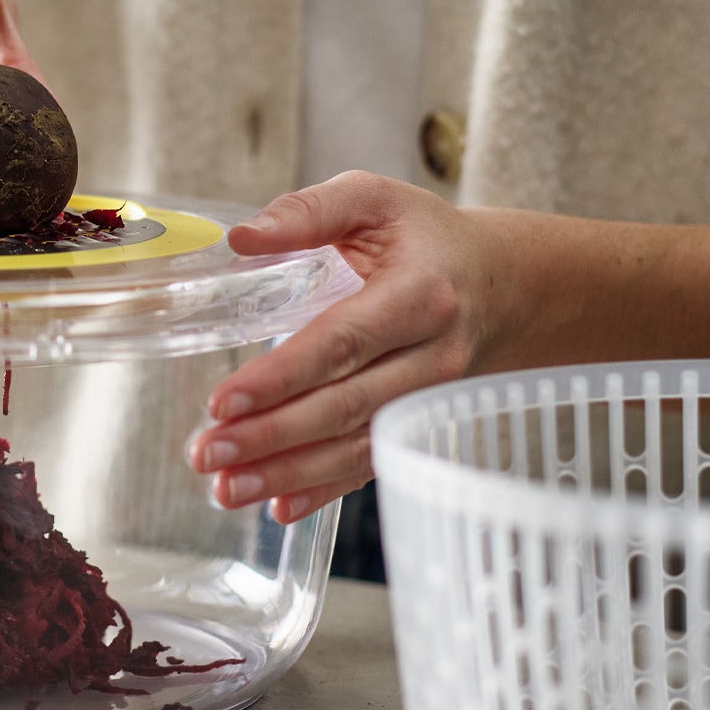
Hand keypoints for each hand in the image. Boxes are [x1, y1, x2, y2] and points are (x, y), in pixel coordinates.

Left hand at [188, 173, 499, 523]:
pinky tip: (277, 509)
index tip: (224, 401)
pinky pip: (369, 465)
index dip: (282, 376)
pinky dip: (323, 492)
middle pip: (344, 405)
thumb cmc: (425, 238)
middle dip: (271, 436)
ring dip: (287, 473)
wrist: (502, 284)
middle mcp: (430, 357)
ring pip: (354, 446)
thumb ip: (308, 211)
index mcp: (418, 295)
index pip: (342, 342)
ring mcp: (427, 401)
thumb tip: (240, 239)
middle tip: (208, 454)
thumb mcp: (375, 200)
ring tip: (225, 488)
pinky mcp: (415, 425)